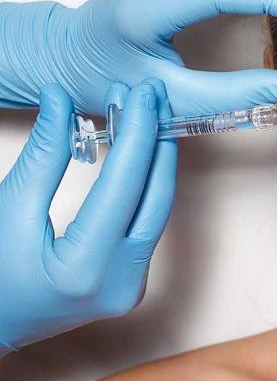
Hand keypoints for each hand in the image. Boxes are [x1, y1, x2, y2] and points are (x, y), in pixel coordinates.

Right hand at [0, 79, 175, 351]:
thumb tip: (62, 96)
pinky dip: (145, 185)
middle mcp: (120, 283)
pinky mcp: (132, 282)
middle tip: (151, 94)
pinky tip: (140, 151)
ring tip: (145, 114)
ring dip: (154, 160)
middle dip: (156, 140)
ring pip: (157, 210)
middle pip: (155, 197)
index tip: (142, 93)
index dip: (137, 134)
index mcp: (85, 269)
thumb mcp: (8, 207)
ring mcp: (131, 287)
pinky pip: (148, 223)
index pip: (125, 186)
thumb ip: (44, 154)